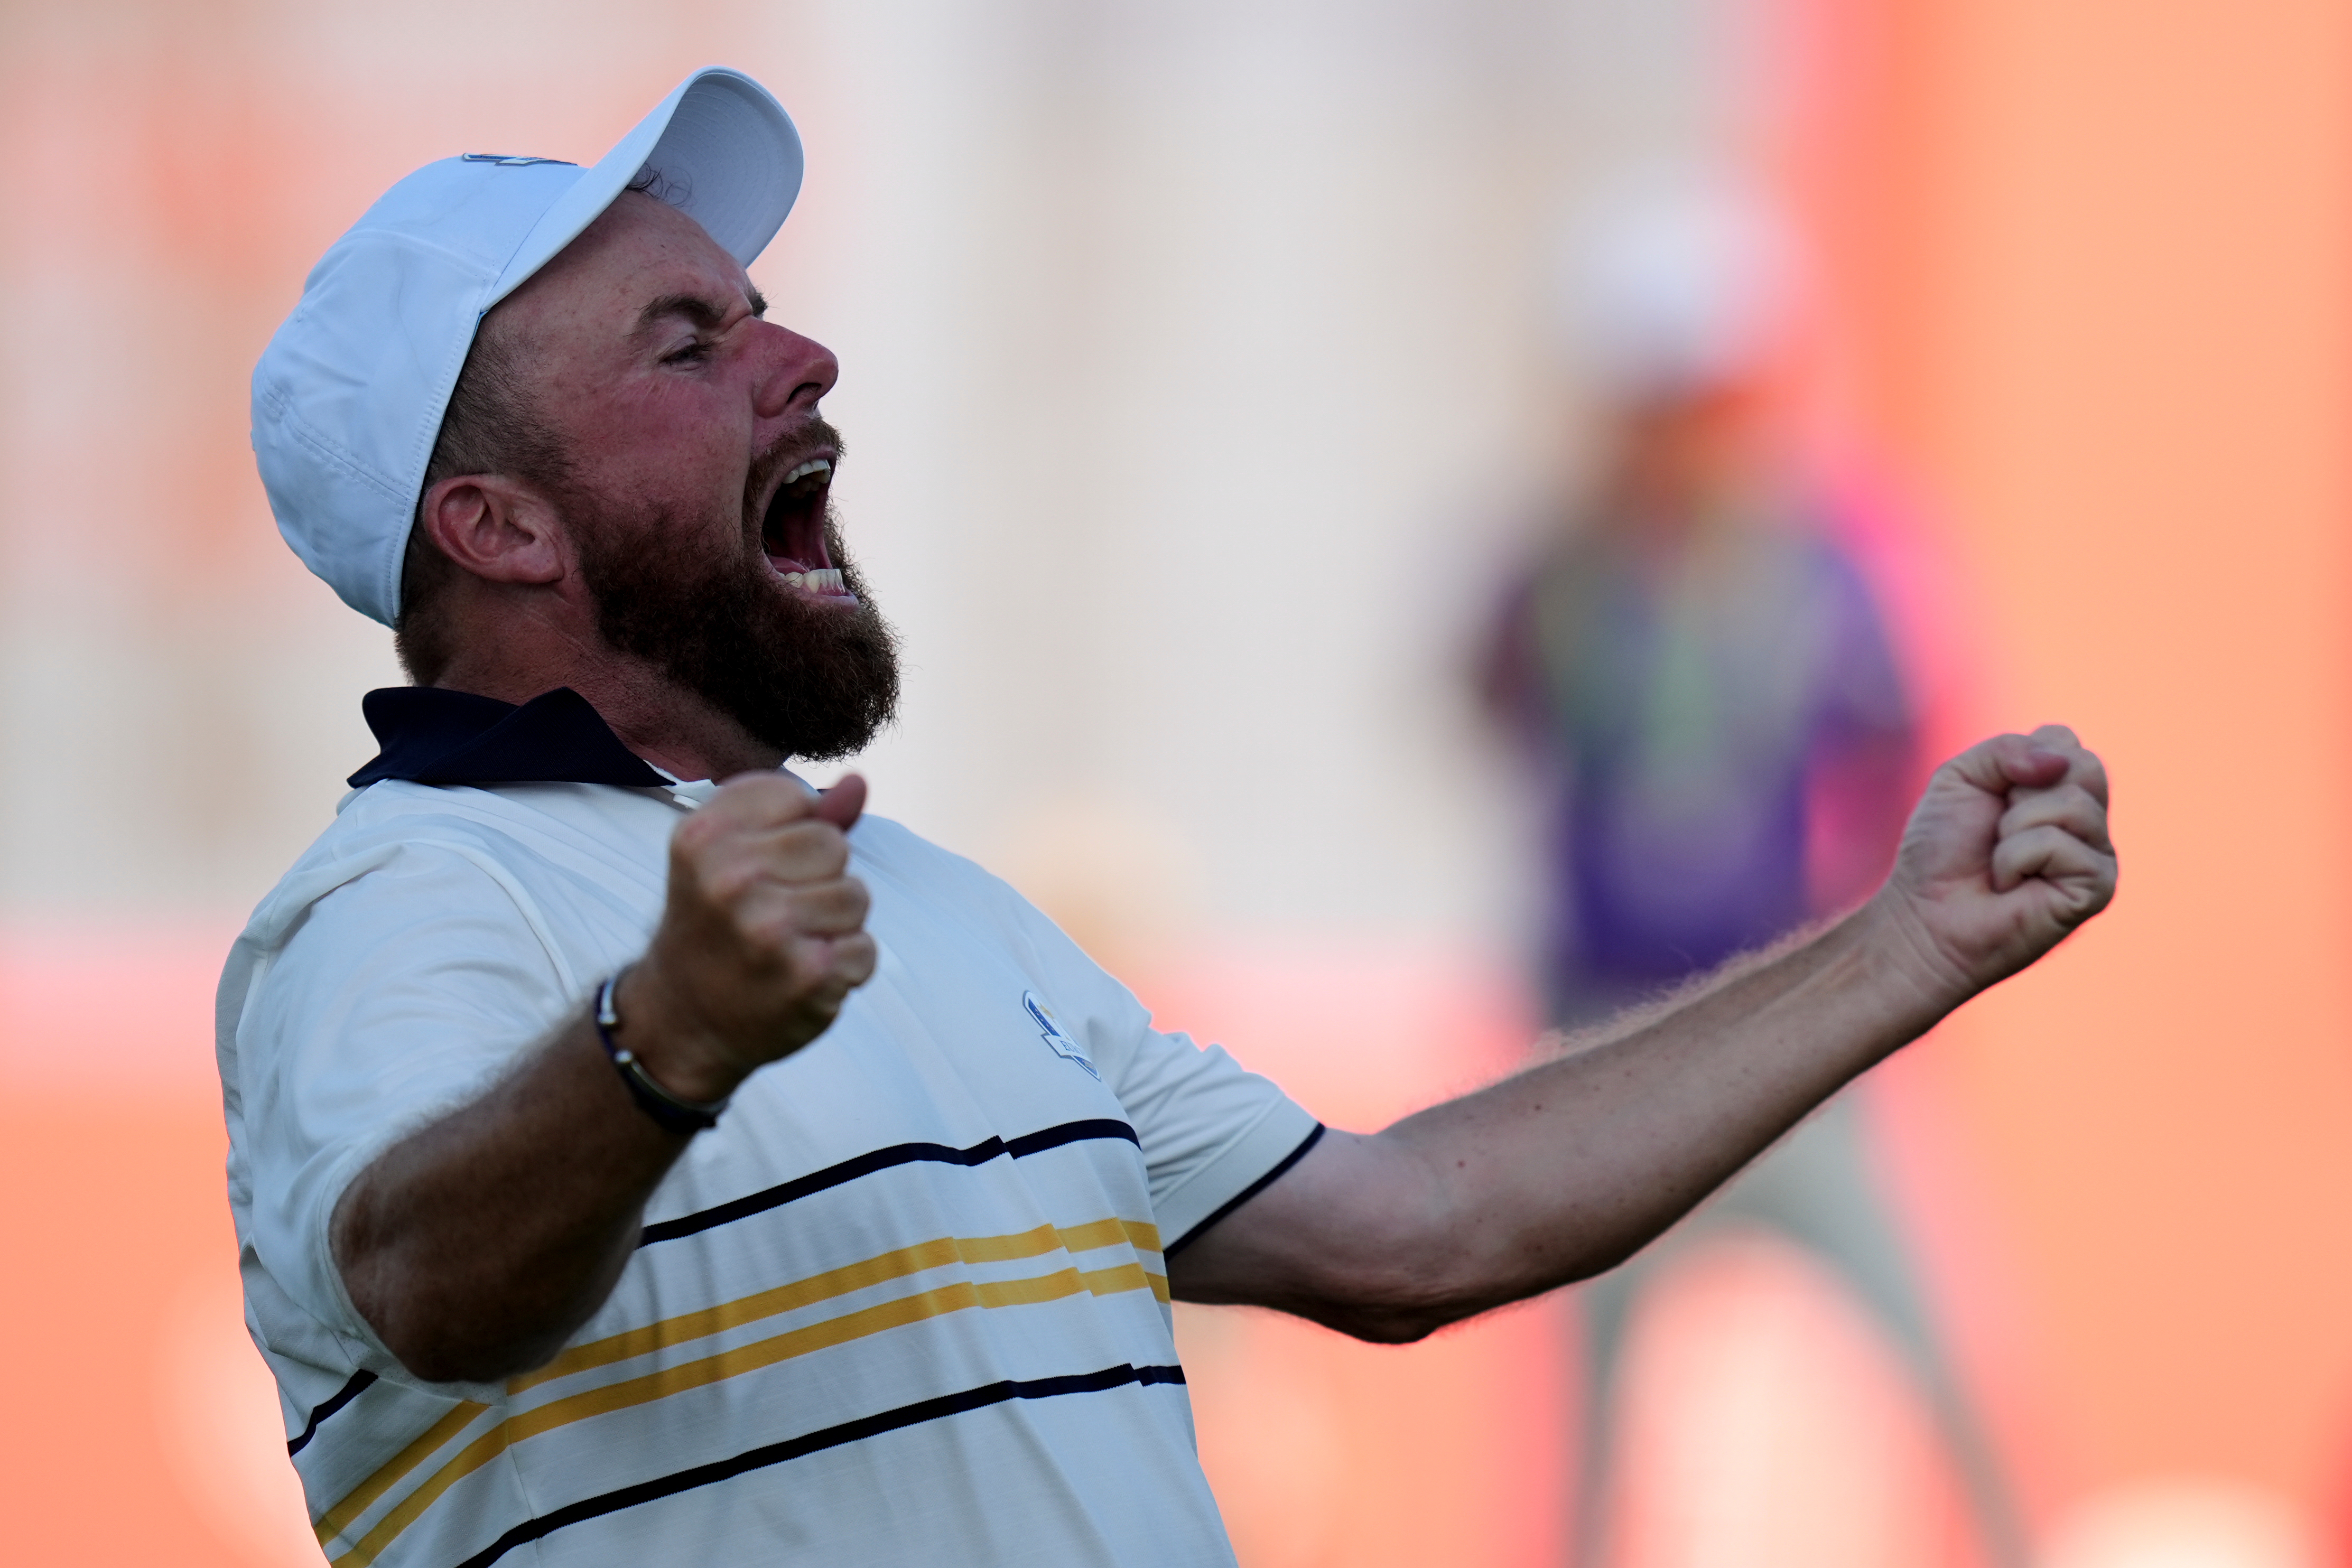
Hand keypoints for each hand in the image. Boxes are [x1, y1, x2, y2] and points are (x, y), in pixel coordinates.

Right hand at [622, 773, 876, 1099]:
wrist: (680, 1022)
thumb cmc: (714, 926)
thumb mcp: (730, 856)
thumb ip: (799, 815)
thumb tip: (860, 782)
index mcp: (704, 837)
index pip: (797, 797)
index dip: (791, 831)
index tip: (758, 867)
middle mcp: (731, 879)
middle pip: (833, 844)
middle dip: (818, 876)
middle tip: (774, 912)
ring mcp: (770, 929)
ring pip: (856, 896)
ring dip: (834, 923)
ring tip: (788, 944)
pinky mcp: (808, 975)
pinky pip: (864, 948)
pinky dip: (842, 966)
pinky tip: (801, 976)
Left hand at [1867, 725, 2116, 1007]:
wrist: (1924, 915)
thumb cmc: (1940, 851)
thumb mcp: (1959, 778)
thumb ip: (2006, 749)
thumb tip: (2058, 762)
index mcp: (2059, 788)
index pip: (2063, 740)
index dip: (2015, 763)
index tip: (1991, 799)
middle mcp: (2087, 819)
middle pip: (2083, 765)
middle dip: (2019, 792)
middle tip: (1995, 830)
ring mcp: (2098, 854)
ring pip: (2072, 804)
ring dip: (2013, 830)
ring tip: (2000, 862)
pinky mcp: (2099, 887)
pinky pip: (2060, 844)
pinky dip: (2017, 859)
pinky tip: (2011, 886)